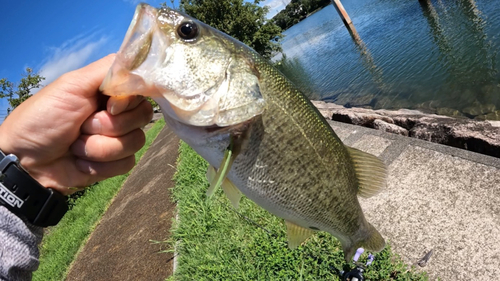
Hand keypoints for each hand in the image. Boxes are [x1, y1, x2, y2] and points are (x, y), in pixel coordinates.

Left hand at [0, 54, 152, 194]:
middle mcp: (117, 113)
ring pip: (135, 141)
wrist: (25, 161)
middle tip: (82, 125)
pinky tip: (81, 162)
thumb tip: (143, 67)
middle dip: (109, 125)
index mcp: (109, 91)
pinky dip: (101, 164)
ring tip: (76, 146)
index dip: (129, 101)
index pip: (142, 89)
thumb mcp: (73, 85)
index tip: (109, 106)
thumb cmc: (43, 118)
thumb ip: (109, 70)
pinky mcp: (116, 163)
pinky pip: (127, 162)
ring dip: (100, 147)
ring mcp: (118, 139)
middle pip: (143, 116)